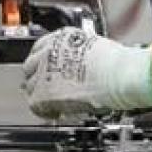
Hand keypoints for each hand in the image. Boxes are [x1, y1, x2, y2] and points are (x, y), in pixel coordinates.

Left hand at [20, 28, 151, 117]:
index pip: (40, 48)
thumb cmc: (118, 64)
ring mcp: (43, 71)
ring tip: (53, 103)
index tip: (46, 71)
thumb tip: (78, 67)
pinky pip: (35, 105)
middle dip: (38, 78)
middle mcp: (48, 51)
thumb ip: (79, 56)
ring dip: (40, 94)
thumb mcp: (94, 49)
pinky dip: (44, 111)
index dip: (43, 63)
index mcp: (62, 37)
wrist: (121, 75)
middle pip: (30, 66)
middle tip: (47, 88)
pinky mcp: (44, 92)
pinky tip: (54, 113)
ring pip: (30, 86)